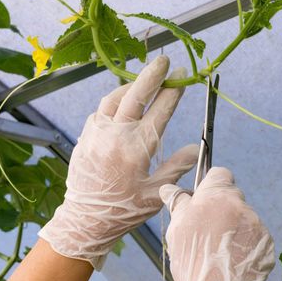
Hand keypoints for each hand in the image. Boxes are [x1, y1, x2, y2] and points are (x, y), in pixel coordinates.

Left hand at [39, 56, 198, 269]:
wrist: (85, 220)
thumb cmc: (124, 210)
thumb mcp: (156, 192)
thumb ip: (177, 167)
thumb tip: (196, 148)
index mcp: (137, 148)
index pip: (160, 110)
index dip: (174, 91)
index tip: (183, 76)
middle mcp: (116, 135)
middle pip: (136, 95)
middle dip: (152, 74)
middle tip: (164, 60)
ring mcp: (97, 134)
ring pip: (114, 98)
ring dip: (131, 85)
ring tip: (144, 80)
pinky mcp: (85, 138)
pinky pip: (100, 111)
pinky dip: (114, 102)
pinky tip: (122, 104)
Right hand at [159, 167, 274, 280]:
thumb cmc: (193, 261)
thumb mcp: (177, 230)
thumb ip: (178, 204)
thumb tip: (169, 187)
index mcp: (216, 195)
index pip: (219, 174)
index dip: (211, 184)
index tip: (204, 199)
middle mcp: (240, 204)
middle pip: (232, 196)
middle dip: (222, 208)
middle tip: (209, 231)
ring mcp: (256, 222)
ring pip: (244, 217)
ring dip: (235, 227)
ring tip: (220, 251)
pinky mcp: (267, 241)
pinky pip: (255, 235)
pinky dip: (246, 243)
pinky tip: (234, 259)